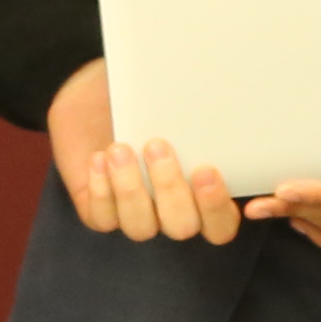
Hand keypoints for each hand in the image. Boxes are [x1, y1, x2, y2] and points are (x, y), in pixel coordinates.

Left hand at [47, 62, 240, 243]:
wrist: (99, 94)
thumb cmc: (149, 97)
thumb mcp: (173, 99)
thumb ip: (197, 109)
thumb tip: (215, 94)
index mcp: (203, 194)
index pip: (221, 224)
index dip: (216, 207)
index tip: (206, 169)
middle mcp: (172, 211)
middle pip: (181, 226)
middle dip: (169, 188)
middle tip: (157, 145)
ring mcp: (136, 214)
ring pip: (140, 227)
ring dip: (130, 189)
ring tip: (120, 148)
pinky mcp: (100, 212)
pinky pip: (103, 218)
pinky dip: (101, 190)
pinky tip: (99, 158)